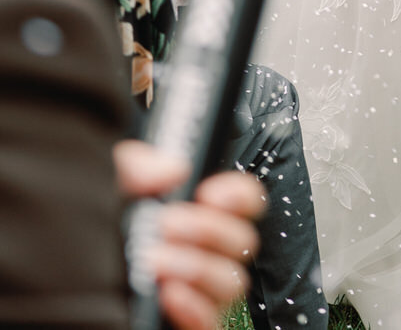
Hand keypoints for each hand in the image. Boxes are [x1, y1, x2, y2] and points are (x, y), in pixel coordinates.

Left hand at [113, 140, 262, 329]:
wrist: (72, 280)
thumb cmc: (100, 237)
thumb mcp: (113, 188)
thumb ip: (140, 167)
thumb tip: (171, 169)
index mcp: (200, 216)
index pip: (247, 202)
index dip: (238, 195)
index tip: (209, 193)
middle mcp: (209, 255)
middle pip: (243, 241)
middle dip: (208, 229)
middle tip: (169, 224)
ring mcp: (202, 293)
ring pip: (232, 282)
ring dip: (197, 267)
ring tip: (156, 261)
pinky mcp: (191, 323)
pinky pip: (212, 323)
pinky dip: (194, 307)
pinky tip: (168, 293)